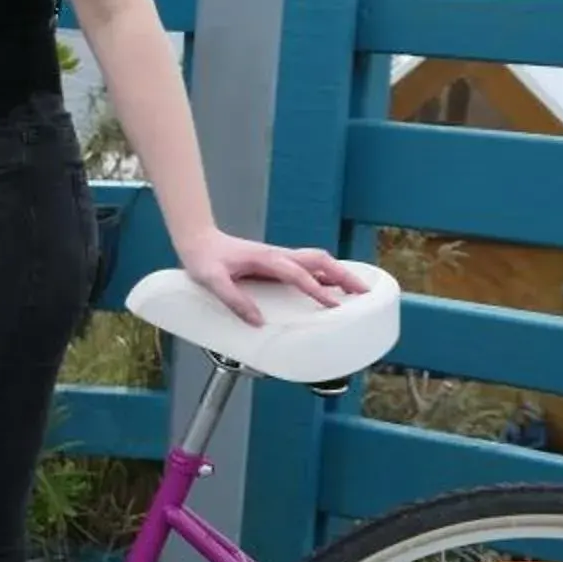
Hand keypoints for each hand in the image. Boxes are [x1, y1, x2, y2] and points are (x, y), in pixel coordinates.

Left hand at [177, 230, 364, 326]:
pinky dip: (326, 273)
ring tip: (357, 290)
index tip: (333, 305)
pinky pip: (308, 265)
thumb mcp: (212, 281)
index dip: (317, 290)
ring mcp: (280, 256)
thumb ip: (233, 299)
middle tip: (363, 292)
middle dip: (343, 275)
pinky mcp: (278, 261)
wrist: (199, 240)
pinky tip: (332, 285)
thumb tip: (257, 321)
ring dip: (339, 272)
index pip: (298, 275)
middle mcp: (278, 255)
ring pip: (318, 260)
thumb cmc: (204, 259)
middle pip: (320, 260)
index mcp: (266, 259)